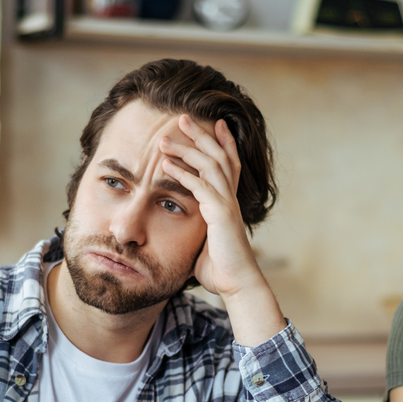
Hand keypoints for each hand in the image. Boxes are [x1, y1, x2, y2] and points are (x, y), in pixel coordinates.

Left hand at [159, 115, 263, 298]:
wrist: (237, 284)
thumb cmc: (220, 268)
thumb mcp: (202, 242)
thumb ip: (194, 229)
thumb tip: (178, 230)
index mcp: (227, 202)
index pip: (228, 164)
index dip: (222, 142)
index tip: (212, 123)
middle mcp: (230, 198)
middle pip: (219, 156)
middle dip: (201, 135)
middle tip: (182, 117)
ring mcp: (226, 205)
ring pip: (210, 166)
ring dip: (187, 149)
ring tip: (165, 139)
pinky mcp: (220, 215)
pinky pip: (201, 188)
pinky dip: (184, 174)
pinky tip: (167, 166)